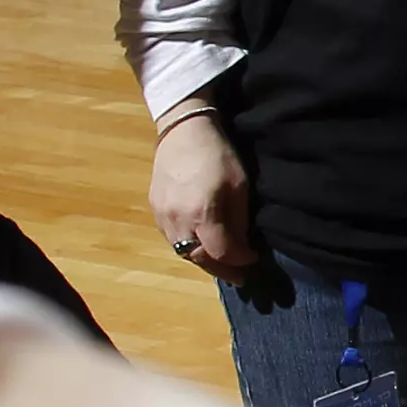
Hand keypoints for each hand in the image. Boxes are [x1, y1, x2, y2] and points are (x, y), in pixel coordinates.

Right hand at [149, 113, 255, 278]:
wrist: (183, 129)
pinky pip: (172, 239)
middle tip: (239, 276)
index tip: (253, 259)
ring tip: (221, 263)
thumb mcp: (239, 185)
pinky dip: (189, 247)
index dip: (239, 261)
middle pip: (199, 259)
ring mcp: (162, 217)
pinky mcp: (154, 210)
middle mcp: (178, 221)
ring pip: (183, 252)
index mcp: (202, 214)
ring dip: (204, 261)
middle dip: (221, 269)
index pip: (221, 253)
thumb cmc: (218, 153)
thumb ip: (239, 221)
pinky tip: (201, 245)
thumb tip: (243, 248)